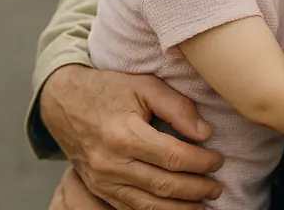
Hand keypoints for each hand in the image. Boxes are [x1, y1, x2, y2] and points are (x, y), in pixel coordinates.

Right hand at [40, 65, 223, 208]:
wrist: (64, 102)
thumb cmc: (110, 89)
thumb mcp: (145, 86)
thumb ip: (176, 107)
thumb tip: (204, 132)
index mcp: (124, 134)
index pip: (172, 157)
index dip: (201, 161)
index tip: (218, 159)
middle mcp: (111, 163)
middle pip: (162, 185)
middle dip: (195, 189)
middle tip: (217, 187)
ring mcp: (102, 181)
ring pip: (147, 205)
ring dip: (179, 209)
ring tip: (203, 205)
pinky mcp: (98, 189)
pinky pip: (129, 209)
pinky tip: (174, 209)